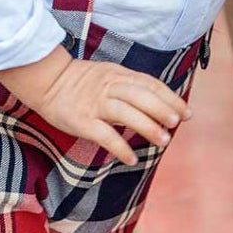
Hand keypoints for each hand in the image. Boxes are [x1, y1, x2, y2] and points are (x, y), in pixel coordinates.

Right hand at [32, 57, 192, 165]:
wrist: (47, 81)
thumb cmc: (80, 81)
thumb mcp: (108, 75)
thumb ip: (130, 86)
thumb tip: (157, 103)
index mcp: (117, 74)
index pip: (149, 83)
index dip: (169, 97)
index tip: (186, 112)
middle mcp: (108, 86)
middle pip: (141, 95)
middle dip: (163, 108)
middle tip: (178, 123)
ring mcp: (95, 102)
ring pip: (126, 112)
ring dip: (147, 126)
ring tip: (164, 140)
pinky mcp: (81, 120)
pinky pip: (103, 134)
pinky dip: (119, 146)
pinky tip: (130, 158)